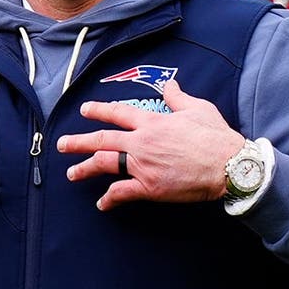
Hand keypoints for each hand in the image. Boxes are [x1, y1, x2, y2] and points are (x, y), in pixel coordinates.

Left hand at [56, 79, 244, 210]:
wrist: (227, 164)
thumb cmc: (215, 136)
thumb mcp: (197, 109)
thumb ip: (178, 97)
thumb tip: (170, 85)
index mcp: (152, 122)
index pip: (118, 113)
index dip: (99, 110)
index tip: (85, 110)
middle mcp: (141, 142)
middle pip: (102, 139)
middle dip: (79, 141)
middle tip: (62, 144)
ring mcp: (143, 166)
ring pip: (105, 164)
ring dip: (85, 167)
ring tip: (71, 172)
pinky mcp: (149, 187)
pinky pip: (122, 193)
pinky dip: (109, 199)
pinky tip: (101, 203)